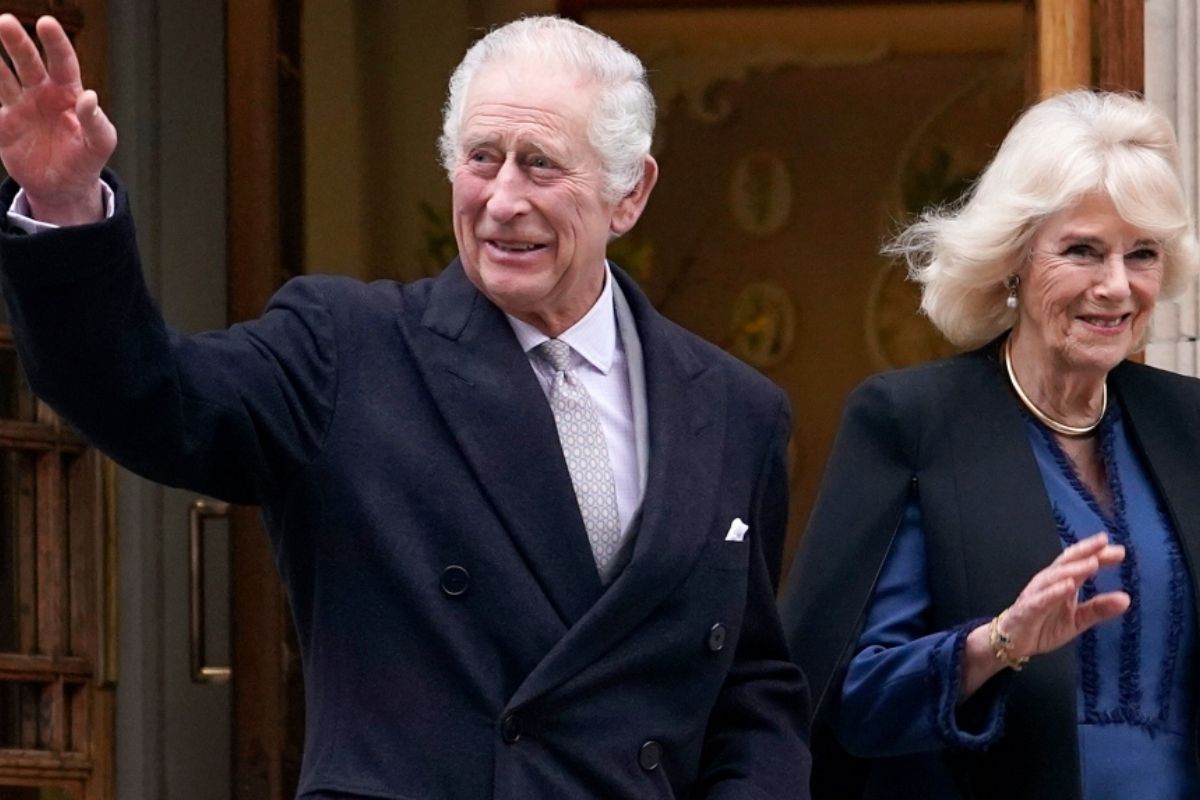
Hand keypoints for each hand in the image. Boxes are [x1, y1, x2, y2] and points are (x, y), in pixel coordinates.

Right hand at [0, 14, 115, 224]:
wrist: (63, 187)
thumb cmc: (86, 160)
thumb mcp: (100, 144)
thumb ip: (97, 122)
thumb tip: (90, 97)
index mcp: (68, 93)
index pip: (62, 62)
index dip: (55, 42)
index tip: (46, 23)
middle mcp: (42, 93)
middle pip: (27, 61)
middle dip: (17, 42)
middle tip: (5, 21)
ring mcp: (20, 106)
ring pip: (3, 77)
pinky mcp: (3, 123)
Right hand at [1001, 531, 1129, 659]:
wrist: (1014, 642)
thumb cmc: (1045, 626)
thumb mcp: (1078, 620)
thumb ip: (1099, 609)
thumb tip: (1126, 599)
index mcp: (1062, 582)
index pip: (1080, 563)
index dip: (1097, 554)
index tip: (1119, 550)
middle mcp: (1049, 582)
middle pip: (1067, 562)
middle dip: (1086, 552)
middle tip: (1106, 544)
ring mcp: (1037, 593)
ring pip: (1055, 577)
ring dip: (1074, 569)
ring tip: (1093, 563)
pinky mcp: (1028, 608)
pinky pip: (1042, 598)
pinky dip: (1054, 591)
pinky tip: (1068, 586)